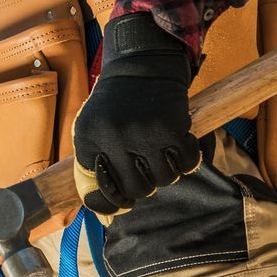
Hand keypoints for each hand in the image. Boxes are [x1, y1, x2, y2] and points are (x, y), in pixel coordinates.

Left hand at [73, 14, 201, 215]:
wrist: (141, 64)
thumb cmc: (116, 103)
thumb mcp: (92, 127)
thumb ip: (96, 165)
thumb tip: (107, 213)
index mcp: (88, 138)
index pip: (101, 188)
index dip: (114, 198)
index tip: (122, 197)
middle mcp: (113, 138)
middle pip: (137, 190)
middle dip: (145, 185)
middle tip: (147, 168)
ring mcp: (143, 133)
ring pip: (164, 180)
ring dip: (167, 171)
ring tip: (162, 152)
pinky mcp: (171, 127)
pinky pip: (187, 164)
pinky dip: (188, 158)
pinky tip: (180, 142)